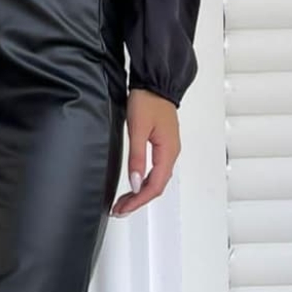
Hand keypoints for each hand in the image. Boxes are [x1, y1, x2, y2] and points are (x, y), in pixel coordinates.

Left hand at [110, 88, 179, 216]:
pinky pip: (156, 170)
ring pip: (157, 179)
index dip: (138, 201)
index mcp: (168, 151)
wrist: (155, 82)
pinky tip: (135, 184)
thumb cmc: (148, 100)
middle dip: (138, 201)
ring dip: (141, 193)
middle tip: (120, 210)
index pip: (155, 186)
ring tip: (124, 202)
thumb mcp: (138, 129)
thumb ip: (137, 158)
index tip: (123, 208)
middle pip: (157, 186)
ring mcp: (168, 149)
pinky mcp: (163, 144)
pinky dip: (145, 181)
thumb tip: (136, 183)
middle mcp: (171, 153)